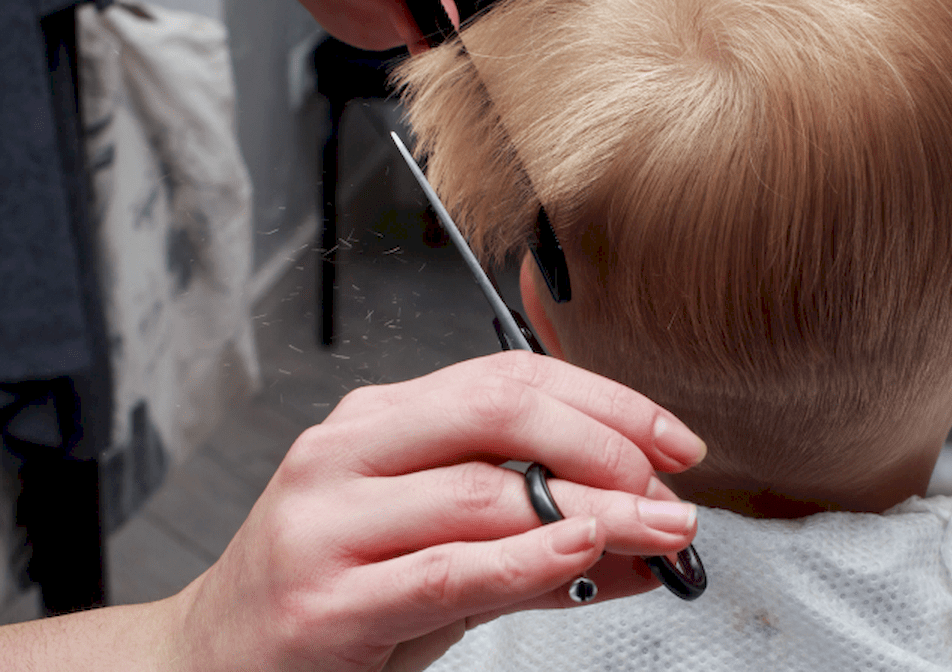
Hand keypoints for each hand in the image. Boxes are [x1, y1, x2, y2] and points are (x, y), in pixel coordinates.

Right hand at [166, 352, 706, 671]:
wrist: (210, 663)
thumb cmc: (331, 594)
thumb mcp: (437, 553)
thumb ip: (536, 541)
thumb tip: (644, 542)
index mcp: (377, 424)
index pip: (507, 378)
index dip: (605, 402)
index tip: (671, 442)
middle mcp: (345, 455)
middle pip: (498, 411)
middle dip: (604, 443)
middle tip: (668, 487)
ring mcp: (327, 524)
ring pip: (482, 493)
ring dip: (592, 509)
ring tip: (655, 529)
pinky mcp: (323, 602)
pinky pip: (446, 570)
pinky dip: (526, 559)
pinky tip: (580, 550)